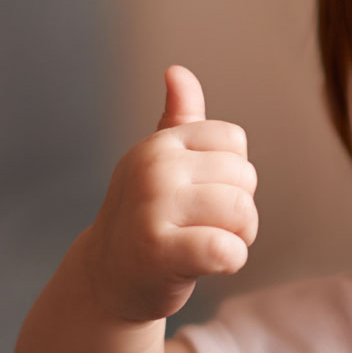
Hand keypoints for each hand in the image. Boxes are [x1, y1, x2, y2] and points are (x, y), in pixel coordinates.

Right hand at [80, 65, 258, 321]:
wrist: (107, 281)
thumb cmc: (146, 218)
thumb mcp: (158, 164)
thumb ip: (178, 120)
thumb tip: (177, 71)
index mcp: (159, 144)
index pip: (235, 141)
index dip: (232, 174)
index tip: (203, 195)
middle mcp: (153, 169)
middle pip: (245, 177)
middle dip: (239, 210)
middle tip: (204, 227)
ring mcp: (153, 209)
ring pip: (243, 213)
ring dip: (238, 238)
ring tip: (206, 245)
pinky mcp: (160, 252)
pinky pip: (227, 250)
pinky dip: (230, 262)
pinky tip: (209, 266)